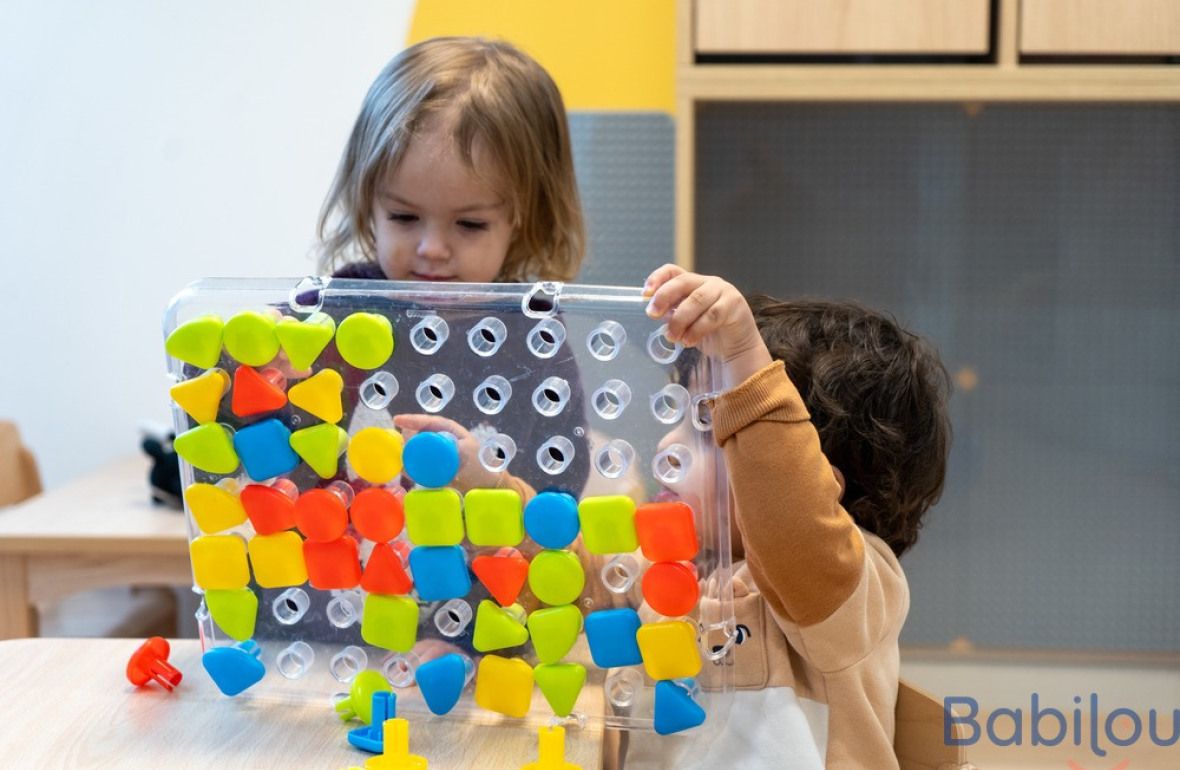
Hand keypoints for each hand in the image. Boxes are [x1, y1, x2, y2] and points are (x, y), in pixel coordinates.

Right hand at [392, 413, 501, 491]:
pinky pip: (419, 463)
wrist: (485, 485)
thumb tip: (438, 447)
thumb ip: (456, 450)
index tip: (398, 420)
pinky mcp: (435, 466)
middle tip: (396, 444)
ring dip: (407, 452)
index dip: (413, 420)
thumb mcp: (469, 455)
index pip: (429, 422)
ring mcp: (437, 452)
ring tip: (398, 457)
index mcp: (450, 430)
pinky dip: (411, 466)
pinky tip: (404, 470)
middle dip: (406, 437)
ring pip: (417, 448)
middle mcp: (441, 438)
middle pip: (419, 433)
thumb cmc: (481, 465)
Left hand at [643, 264, 771, 387]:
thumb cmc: (709, 333)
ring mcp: (723, 291)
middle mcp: (708, 282)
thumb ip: (671, 314)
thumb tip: (653, 311)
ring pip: (696, 300)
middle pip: (683, 282)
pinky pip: (712, 315)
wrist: (737, 348)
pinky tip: (688, 341)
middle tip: (652, 314)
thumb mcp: (685, 322)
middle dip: (664, 297)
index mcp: (693, 283)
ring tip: (672, 337)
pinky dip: (696, 330)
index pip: (672, 271)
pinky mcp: (734, 304)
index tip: (645, 294)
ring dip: (680, 320)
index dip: (657, 278)